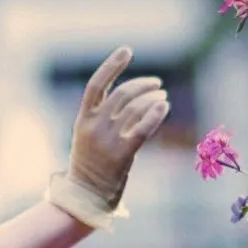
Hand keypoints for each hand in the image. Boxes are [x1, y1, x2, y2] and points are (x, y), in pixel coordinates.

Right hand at [67, 47, 169, 208]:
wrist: (85, 196)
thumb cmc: (89, 166)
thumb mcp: (86, 137)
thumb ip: (102, 117)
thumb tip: (131, 97)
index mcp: (83, 120)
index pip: (96, 84)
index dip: (112, 65)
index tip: (127, 51)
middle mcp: (95, 127)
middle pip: (122, 94)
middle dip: (142, 84)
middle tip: (157, 83)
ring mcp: (108, 141)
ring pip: (135, 108)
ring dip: (152, 98)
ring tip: (162, 96)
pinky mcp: (122, 154)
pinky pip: (143, 128)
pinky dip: (155, 113)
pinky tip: (164, 105)